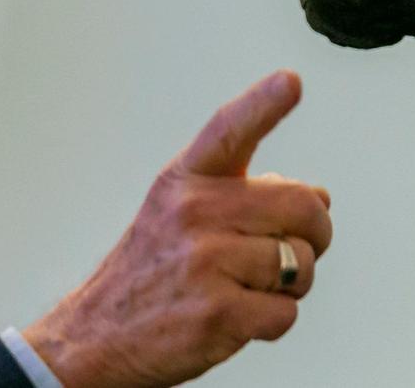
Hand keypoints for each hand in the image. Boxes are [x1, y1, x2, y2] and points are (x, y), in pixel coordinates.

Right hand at [22, 70, 331, 386]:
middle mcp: (193, 213)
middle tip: (296, 247)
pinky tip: (238, 315)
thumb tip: (313, 194)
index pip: (227, 132)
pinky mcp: (219, 312)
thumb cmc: (146, 271)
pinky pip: (287, 312)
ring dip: (291, 285)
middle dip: (314, 233)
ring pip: (301, 264)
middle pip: (300, 205)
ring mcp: (206, 262)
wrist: (100, 333)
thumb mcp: (174, 213)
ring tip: (249, 286)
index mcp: (183, 182)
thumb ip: (238, 194)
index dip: (262, 104)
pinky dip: (272, 320)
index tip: (288, 81)